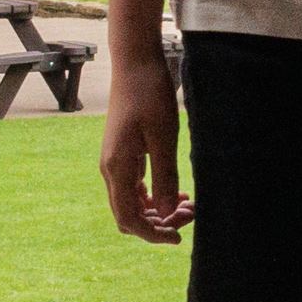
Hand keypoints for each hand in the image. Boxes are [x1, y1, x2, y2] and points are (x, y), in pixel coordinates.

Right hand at [98, 87, 189, 241]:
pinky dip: (153, 195)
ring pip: (132, 202)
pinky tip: (175, 191)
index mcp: (117, 168)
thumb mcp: (164, 137)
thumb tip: (164, 214)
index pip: (128, 218)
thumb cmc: (150, 94)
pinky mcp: (123, 153)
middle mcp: (111, 169)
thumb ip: (164, 177)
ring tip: (187, 203)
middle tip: (190, 214)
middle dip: (158, 223)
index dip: (152, 234)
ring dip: (157, 210)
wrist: (135, 63)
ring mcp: (115, 161)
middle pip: (129, 215)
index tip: (179, 238)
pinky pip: (135, 187)